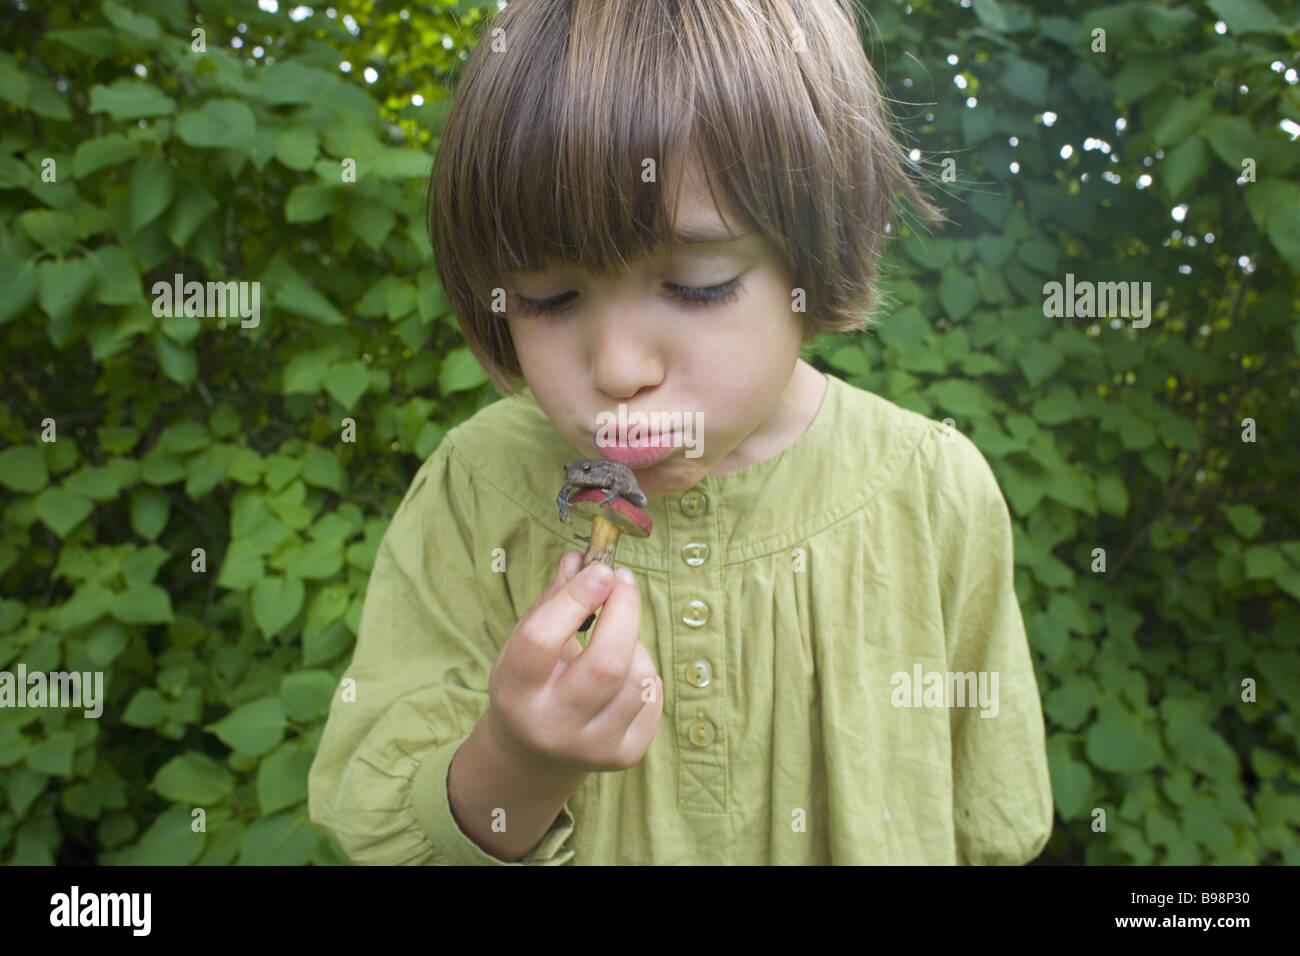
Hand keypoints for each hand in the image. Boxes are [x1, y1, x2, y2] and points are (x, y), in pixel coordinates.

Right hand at [485, 552, 663, 774]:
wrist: (534, 754)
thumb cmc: (530, 683)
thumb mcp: (523, 643)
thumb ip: (552, 601)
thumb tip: (582, 559)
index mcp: (516, 693)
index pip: (542, 640)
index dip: (575, 598)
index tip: (600, 570)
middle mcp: (553, 726)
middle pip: (605, 663)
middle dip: (624, 610)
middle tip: (623, 582)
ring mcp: (593, 747)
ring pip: (637, 677)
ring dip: (635, 643)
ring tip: (616, 639)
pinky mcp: (625, 755)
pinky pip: (653, 696)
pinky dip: (644, 671)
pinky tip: (624, 672)